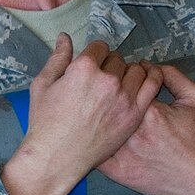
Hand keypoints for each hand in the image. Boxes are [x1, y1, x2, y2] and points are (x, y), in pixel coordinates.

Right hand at [2, 35, 163, 194]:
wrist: (57, 157)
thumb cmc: (45, 122)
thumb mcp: (43, 85)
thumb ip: (57, 58)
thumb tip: (64, 37)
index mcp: (84, 68)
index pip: (100, 47)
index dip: (95, 55)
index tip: (93, 64)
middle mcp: (107, 80)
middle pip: (117, 59)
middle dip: (110, 65)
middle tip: (103, 78)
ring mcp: (124, 98)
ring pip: (136, 70)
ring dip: (129, 72)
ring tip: (121, 82)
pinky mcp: (134, 114)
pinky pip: (152, 86)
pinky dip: (152, 78)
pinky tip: (146, 80)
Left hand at [99, 65, 194, 194]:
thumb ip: (172, 75)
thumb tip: (147, 65)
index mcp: (150, 112)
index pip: (126, 87)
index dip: (126, 85)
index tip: (129, 87)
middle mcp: (134, 133)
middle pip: (109, 107)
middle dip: (110, 101)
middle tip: (117, 103)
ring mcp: (124, 154)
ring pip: (99, 130)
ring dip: (99, 122)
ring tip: (106, 119)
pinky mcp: (119, 172)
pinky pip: (97, 154)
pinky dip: (96, 145)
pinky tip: (102, 139)